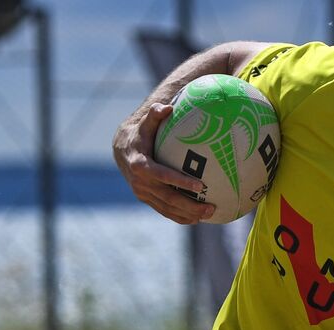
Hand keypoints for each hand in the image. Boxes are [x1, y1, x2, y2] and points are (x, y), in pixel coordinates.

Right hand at [112, 103, 214, 224]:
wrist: (122, 150)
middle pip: (168, 198)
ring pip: (167, 208)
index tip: (200, 185)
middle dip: (190, 205)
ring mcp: (143, 193)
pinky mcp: (147, 199)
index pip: (162, 175)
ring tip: (209, 215)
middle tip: (210, 207)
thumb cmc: (140, 133)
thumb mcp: (145, 123)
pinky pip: (164, 211)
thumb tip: (167, 107)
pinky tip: (197, 218)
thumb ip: (155, 114)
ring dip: (188, 214)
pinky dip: (180, 216)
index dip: (180, 182)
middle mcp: (140, 183)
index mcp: (139, 165)